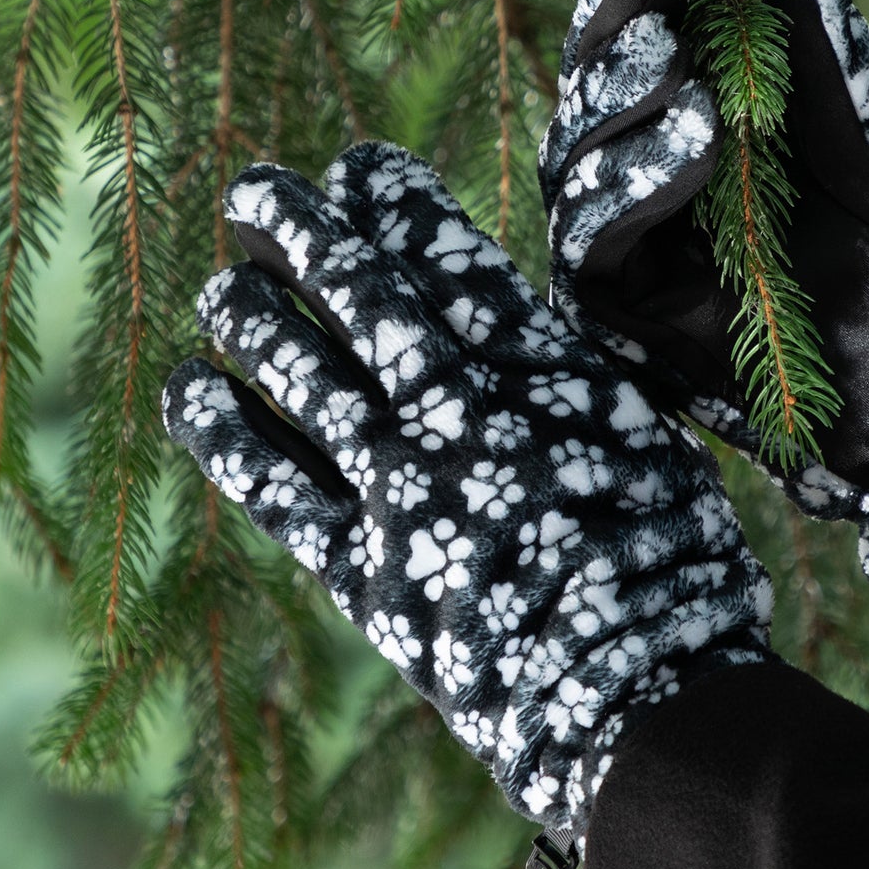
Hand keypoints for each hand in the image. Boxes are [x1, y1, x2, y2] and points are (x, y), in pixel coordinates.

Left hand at [163, 142, 770, 868]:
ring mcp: (405, 490)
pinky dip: (228, 434)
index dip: (398, 203)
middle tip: (258, 187)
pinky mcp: (366, 571)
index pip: (451, 258)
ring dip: (254, 318)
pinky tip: (192, 387)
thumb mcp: (651, 442)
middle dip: (303, 230)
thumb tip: (518, 330)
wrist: (646, 702)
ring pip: (305, 376)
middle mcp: (462, 413)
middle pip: (363, 295)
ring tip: (221, 284)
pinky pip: (275, 488)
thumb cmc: (675, 568)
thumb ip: (575, 382)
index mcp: (544, 373)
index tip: (362, 165)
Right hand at [541, 0, 868, 646]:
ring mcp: (634, 246)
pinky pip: (594, 240)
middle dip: (615, 20)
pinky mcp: (625, 312)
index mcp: (706, 117)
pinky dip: (633, 187)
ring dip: (620, 99)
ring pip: (574, 156)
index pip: (640, 31)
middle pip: (590, 83)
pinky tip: (693, 144)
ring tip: (686, 73)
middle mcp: (655, 176)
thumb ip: (811, 22)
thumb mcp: (863, 113)